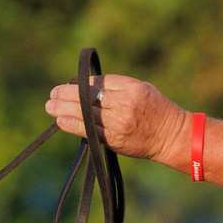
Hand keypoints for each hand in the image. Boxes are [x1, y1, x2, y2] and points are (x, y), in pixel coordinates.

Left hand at [44, 74, 192, 168]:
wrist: (172, 136)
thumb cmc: (156, 110)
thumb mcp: (141, 89)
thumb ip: (117, 87)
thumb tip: (88, 86)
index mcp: (131, 87)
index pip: (98, 82)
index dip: (80, 84)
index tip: (68, 85)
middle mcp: (123, 104)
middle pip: (88, 97)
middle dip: (66, 95)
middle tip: (52, 94)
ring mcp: (118, 123)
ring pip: (85, 113)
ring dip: (64, 109)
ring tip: (50, 106)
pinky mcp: (115, 140)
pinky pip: (89, 131)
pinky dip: (73, 125)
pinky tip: (61, 121)